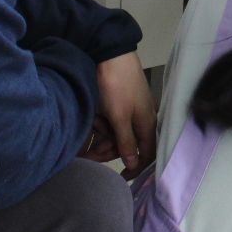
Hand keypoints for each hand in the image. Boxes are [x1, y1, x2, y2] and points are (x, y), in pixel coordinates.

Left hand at [91, 52, 155, 177]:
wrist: (111, 54)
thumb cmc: (118, 87)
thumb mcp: (120, 117)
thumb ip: (127, 142)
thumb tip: (135, 163)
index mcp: (147, 124)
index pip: (147, 154)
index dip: (136, 167)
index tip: (120, 177)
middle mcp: (142, 119)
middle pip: (129, 145)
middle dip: (108, 152)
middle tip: (87, 157)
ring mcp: (131, 110)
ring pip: (118, 133)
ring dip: (102, 139)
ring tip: (84, 141)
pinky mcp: (120, 102)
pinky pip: (113, 122)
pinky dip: (102, 126)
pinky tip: (90, 125)